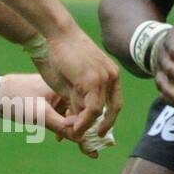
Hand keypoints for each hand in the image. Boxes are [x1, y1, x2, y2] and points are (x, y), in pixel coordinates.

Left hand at [0, 72, 98, 157]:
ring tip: (80, 147)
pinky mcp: (47, 100)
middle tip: (91, 151)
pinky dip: (61, 125)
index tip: (97, 145)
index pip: (85, 109)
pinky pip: (61, 114)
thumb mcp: (40, 115)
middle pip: (80, 113)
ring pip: (70, 114)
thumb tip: (82, 140)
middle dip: (84, 131)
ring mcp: (56, 94)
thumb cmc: (16, 100)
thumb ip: (62, 127)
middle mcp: (64, 89)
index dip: (91, 127)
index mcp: (67, 87)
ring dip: (72, 130)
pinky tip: (60, 137)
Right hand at [37, 25, 122, 140]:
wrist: (57, 34)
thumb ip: (78, 95)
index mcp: (111, 74)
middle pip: (113, 108)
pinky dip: (84, 121)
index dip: (109, 118)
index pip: (116, 101)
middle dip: (104, 126)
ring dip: (88, 126)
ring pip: (100, 111)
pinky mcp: (92, 80)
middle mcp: (112, 76)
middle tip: (95, 139)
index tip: (102, 131)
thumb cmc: (61, 53)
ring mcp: (104, 78)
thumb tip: (78, 114)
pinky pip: (92, 108)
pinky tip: (75, 128)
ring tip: (78, 135)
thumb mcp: (74, 79)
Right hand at [154, 14, 173, 108]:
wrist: (165, 41)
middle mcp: (163, 57)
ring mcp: (161, 71)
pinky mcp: (164, 81)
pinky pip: (163, 92)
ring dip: (172, 93)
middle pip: (169, 69)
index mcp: (171, 41)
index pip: (173, 50)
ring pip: (162, 83)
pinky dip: (169, 100)